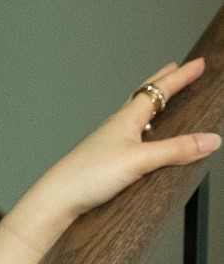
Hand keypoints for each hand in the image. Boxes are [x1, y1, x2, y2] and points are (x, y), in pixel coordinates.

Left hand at [10, 58, 220, 245]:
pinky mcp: (102, 160)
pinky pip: (127, 136)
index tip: (198, 63)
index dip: (181, 77)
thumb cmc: (89, 175)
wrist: (56, 200)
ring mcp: (107, 142)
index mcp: (127, 118)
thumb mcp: (140, 160)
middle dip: (162, 83)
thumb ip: (176, 150)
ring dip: (150, 105)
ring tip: (162, 100)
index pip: (160, 90)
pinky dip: (140, 128)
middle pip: (143, 97)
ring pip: (134, 115)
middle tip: (175, 70)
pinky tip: (140, 139)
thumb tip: (211, 140)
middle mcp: (116, 126)